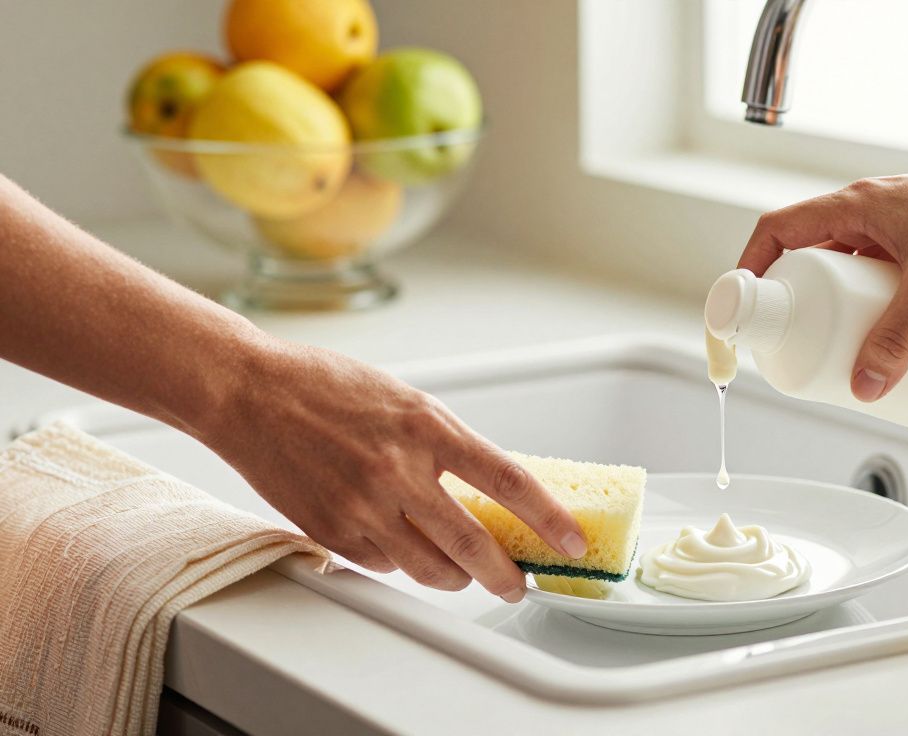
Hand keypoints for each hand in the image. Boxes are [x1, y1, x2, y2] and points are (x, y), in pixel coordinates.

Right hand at [196, 339, 586, 602]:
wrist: (250, 394)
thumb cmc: (327, 388)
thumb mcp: (407, 402)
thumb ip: (448, 446)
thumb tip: (490, 488)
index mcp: (428, 428)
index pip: (509, 481)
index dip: (548, 518)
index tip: (570, 540)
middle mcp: (400, 470)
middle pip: (473, 544)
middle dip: (504, 575)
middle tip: (517, 583)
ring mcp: (364, 506)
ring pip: (429, 568)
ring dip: (455, 578)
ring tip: (463, 574)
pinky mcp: (332, 531)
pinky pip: (382, 565)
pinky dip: (401, 563)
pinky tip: (402, 548)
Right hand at [737, 160, 907, 401]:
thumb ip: (898, 340)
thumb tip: (865, 388)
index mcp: (857, 204)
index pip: (778, 230)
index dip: (751, 269)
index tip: (743, 312)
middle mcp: (874, 214)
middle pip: (812, 260)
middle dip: (802, 306)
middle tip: (804, 347)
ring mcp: (904, 233)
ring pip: (852, 276)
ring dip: (843, 313)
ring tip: (847, 354)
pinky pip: (888, 285)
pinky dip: (879, 313)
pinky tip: (892, 342)